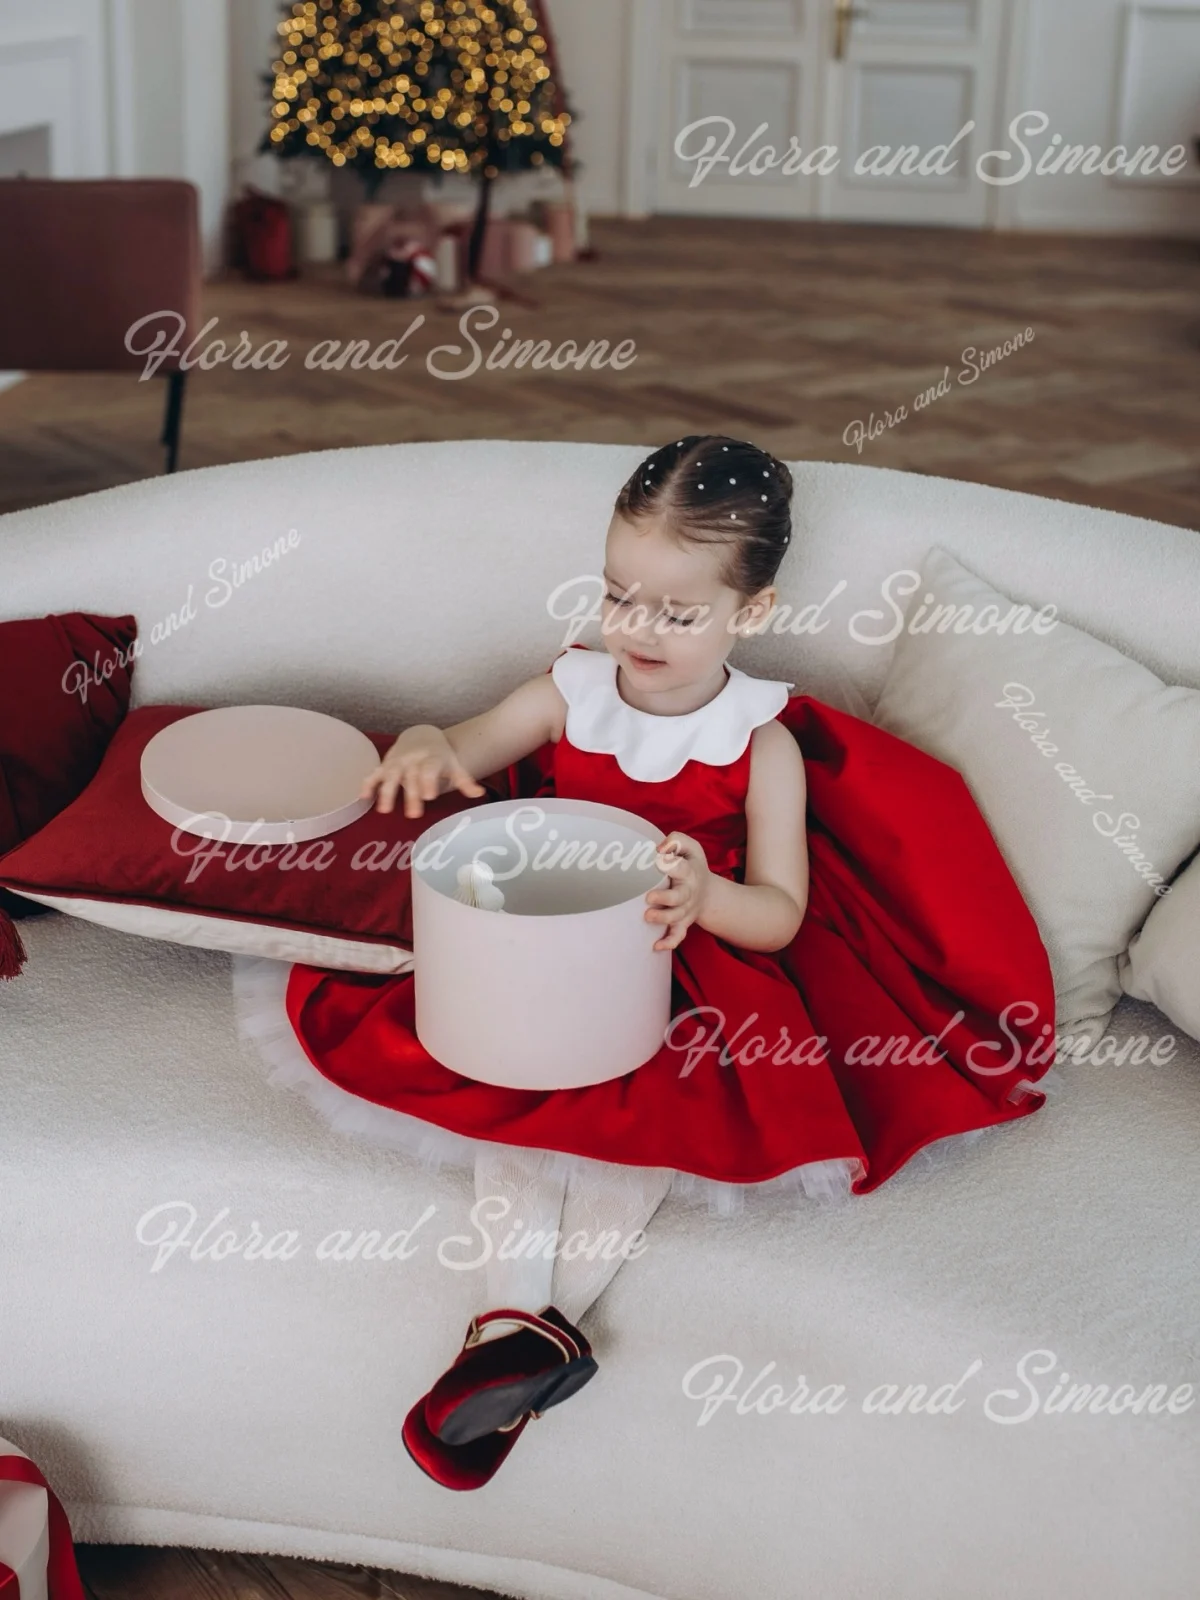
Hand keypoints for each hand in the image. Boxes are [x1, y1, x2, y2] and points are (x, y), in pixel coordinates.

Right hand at [360, 726, 485, 818]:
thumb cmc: (440, 756)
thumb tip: (480, 794)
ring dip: (386, 792)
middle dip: (411, 795)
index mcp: (432, 759)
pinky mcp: (384, 765)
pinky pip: (374, 774)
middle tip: (414, 815)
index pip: (430, 769)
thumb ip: (464, 781)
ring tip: (384, 811)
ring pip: (390, 776)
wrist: (421, 734)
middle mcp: (412, 760)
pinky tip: (363, 798)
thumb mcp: (454, 766)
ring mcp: (397, 762)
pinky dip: (368, 784)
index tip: (430, 796)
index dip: (429, 781)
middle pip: (411, 777)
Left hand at [645, 832, 709, 951]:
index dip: (670, 864)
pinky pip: (678, 935)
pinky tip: (656, 946)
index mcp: (689, 872)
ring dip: (663, 918)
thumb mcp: (691, 848)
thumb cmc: (692, 865)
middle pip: (679, 897)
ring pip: (677, 917)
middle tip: (648, 898)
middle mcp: (688, 892)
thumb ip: (676, 841)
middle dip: (665, 898)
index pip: (681, 867)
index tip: (658, 860)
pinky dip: (669, 942)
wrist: (708, 893)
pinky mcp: (683, 923)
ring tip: (647, 916)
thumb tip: (660, 848)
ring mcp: (686, 910)